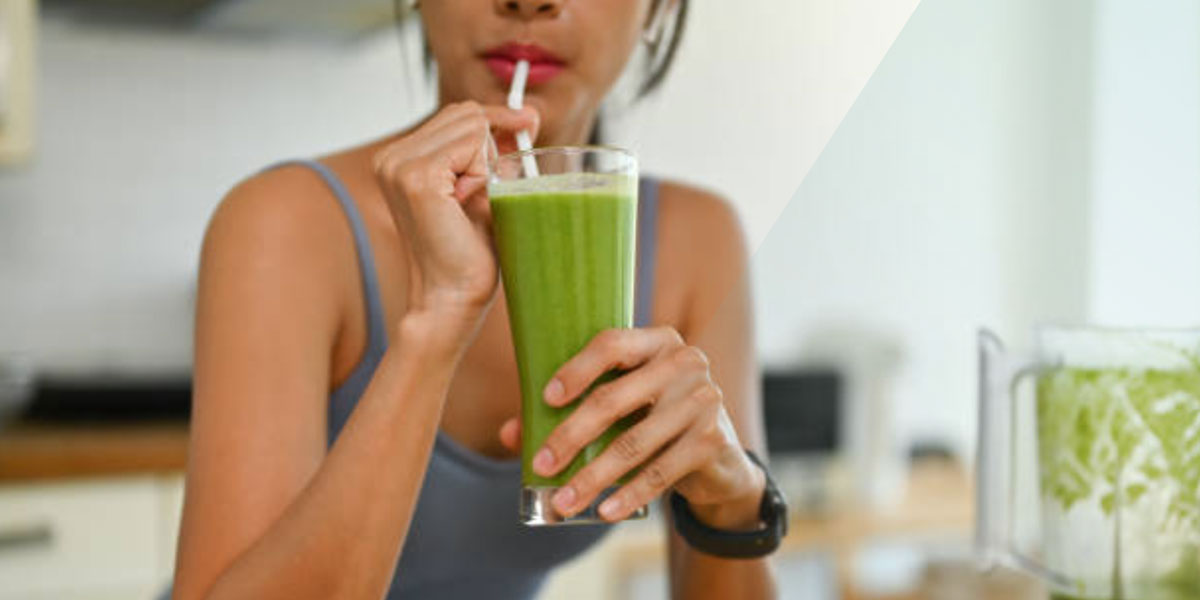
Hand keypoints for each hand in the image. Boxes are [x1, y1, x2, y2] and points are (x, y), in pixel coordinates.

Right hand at [374, 101, 538, 335]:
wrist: (453, 298)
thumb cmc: (468, 255)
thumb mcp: (482, 190)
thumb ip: (492, 153)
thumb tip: (527, 114)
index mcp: (399, 158)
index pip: (458, 114)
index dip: (496, 121)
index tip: (529, 122)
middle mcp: (391, 157)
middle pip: (466, 113)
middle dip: (490, 145)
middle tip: (485, 191)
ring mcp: (399, 165)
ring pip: (471, 125)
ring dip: (485, 162)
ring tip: (469, 204)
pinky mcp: (416, 177)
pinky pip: (471, 144)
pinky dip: (481, 172)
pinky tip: (466, 203)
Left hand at [499, 327, 765, 528]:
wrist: (718, 458)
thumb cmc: (653, 420)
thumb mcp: (618, 409)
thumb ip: (567, 413)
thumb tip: (509, 434)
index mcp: (656, 342)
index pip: (611, 345)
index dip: (576, 370)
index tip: (546, 399)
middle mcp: (684, 362)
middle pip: (614, 398)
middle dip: (570, 436)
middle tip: (541, 465)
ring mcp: (702, 400)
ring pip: (633, 442)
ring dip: (593, 476)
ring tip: (564, 501)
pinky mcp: (711, 440)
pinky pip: (660, 472)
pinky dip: (629, 495)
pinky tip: (604, 512)